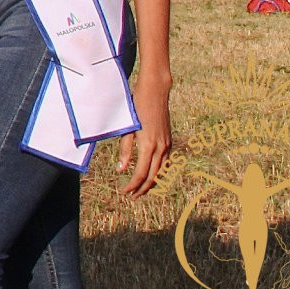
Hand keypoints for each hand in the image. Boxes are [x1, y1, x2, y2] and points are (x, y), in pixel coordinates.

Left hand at [117, 72, 172, 195]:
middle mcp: (160, 148)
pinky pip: (165, 162)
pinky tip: (150, 173)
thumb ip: (125, 149)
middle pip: (153, 177)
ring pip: (161, 171)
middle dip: (142, 189)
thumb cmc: (137, 106)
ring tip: (140, 189)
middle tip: (131, 196)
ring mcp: (167, 144)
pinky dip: (157, 171)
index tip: (124, 192)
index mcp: (148, 146)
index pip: (140, 174)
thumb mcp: (128, 128)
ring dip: (151, 182)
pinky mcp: (168, 140)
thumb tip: (121, 169)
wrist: (155, 92)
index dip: (132, 186)